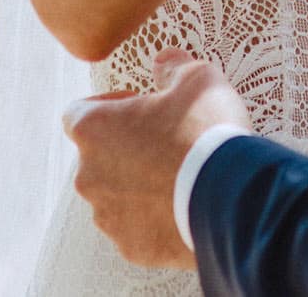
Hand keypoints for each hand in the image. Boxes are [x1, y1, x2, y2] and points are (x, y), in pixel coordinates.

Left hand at [66, 50, 251, 269]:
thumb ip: (172, 66)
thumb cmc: (206, 131)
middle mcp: (89, 175)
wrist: (228, 197)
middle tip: (168, 139)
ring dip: (138, 183)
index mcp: (93, 130)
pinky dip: (153, 217)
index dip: (109, 105)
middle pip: (99, 156)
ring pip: (116, 194)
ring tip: (180, 176)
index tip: (140, 105)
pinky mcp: (131, 246)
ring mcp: (108, 215)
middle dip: (128, 147)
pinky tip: (184, 204)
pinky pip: (137, 226)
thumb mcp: (196, 78)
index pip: (78, 112)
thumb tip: (164, 61)